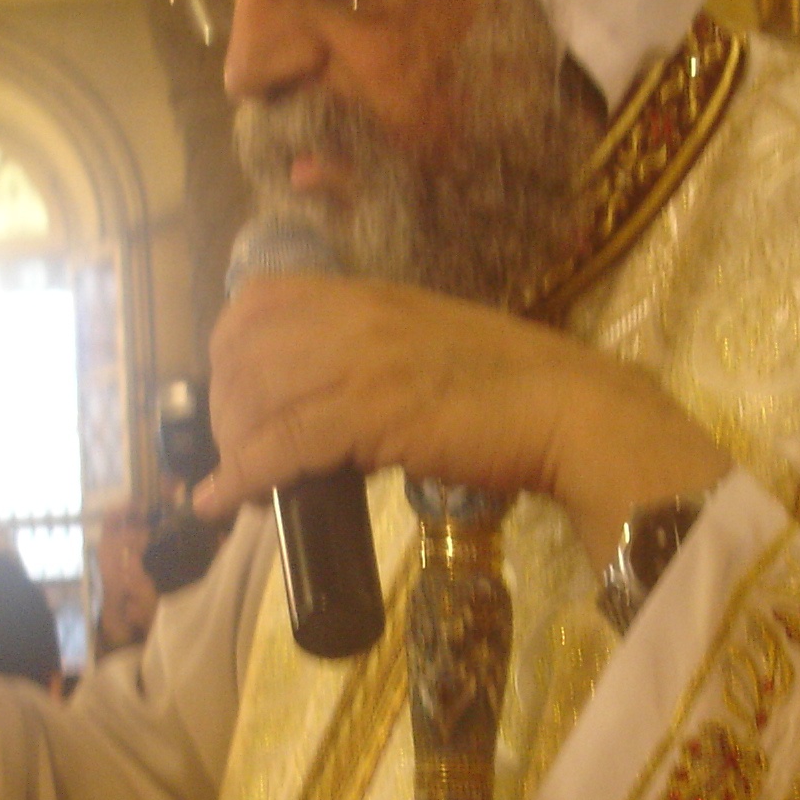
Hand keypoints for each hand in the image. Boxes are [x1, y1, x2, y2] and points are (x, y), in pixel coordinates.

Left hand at [192, 272, 730, 561]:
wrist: (576, 409)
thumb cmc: (521, 386)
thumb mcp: (435, 344)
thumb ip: (383, 354)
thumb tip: (340, 396)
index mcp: (371, 297)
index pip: (260, 298)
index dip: (228, 347)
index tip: (233, 395)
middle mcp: (357, 318)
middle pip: (242, 350)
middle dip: (223, 407)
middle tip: (236, 452)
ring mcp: (363, 362)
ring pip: (255, 398)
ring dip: (231, 447)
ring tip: (233, 485)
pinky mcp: (373, 413)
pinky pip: (283, 445)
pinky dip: (242, 477)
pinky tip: (224, 502)